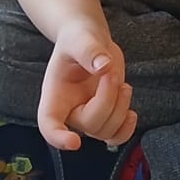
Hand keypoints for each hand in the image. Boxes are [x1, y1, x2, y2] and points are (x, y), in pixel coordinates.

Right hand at [36, 21, 135, 150]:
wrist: (90, 40)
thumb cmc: (78, 39)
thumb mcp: (79, 38)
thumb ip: (89, 50)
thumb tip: (104, 66)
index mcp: (55, 95)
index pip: (49, 124)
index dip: (58, 137)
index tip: (74, 142)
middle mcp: (69, 111)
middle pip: (90, 124)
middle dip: (108, 99)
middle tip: (111, 74)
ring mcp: (89, 116)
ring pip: (106, 131)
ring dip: (121, 108)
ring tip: (121, 83)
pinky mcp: (106, 115)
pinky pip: (116, 136)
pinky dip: (127, 129)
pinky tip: (131, 112)